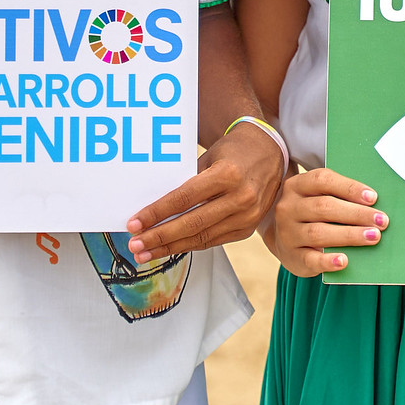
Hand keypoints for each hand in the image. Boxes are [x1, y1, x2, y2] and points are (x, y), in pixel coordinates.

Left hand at [126, 123, 284, 259]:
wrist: (269, 154)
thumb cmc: (233, 152)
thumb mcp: (209, 158)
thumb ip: (186, 181)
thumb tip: (154, 207)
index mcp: (228, 174)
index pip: (184, 198)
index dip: (157, 213)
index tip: (134, 223)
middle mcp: (240, 197)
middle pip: (191, 223)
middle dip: (159, 236)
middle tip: (135, 245)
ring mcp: (247, 216)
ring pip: (201, 237)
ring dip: (170, 247)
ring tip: (146, 252)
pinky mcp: (247, 228)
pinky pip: (213, 241)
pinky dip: (189, 245)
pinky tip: (170, 248)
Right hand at [265, 168, 384, 277]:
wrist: (284, 241)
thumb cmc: (310, 215)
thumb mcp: (315, 198)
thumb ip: (338, 196)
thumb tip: (374, 205)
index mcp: (297, 186)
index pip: (322, 180)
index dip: (349, 187)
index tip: (373, 197)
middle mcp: (288, 208)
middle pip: (323, 207)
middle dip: (356, 213)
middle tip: (381, 220)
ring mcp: (287, 233)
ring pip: (318, 233)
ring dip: (349, 235)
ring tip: (373, 236)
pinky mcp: (291, 257)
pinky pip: (310, 259)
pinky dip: (328, 261)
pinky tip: (345, 261)